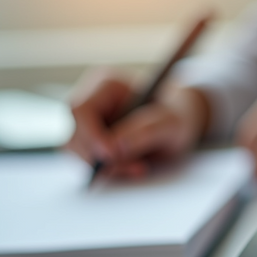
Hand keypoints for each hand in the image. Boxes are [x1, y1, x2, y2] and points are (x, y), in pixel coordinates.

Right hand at [66, 69, 210, 178]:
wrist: (183, 121)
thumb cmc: (177, 114)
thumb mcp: (171, 121)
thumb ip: (145, 131)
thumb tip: (115, 148)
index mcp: (105, 85)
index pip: (80, 110)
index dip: (91, 135)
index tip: (111, 156)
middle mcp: (91, 103)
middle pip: (74, 135)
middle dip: (99, 157)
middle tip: (133, 167)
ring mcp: (89, 125)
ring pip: (78, 153)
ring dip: (106, 167)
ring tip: (140, 167)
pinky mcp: (94, 144)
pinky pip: (90, 163)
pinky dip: (111, 171)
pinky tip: (135, 168)